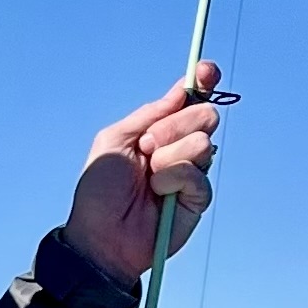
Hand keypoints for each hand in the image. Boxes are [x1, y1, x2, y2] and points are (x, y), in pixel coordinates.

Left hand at [62, 61, 222, 284]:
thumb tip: (182, 90)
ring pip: (202, 142)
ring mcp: (191, 173)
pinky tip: (159, 193)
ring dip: (169, 156)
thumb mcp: (116, 139)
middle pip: (204, 116)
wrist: (101, 235)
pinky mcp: (198, 199)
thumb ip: (150, 113)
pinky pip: (198, 174)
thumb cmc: (100, 190)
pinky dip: (174, 178)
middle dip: (173, 127)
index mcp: (160, 131)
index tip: (207, 71)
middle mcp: (179, 148)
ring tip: (149, 177)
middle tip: (146, 147)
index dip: (203, 83)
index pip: (190, 101)